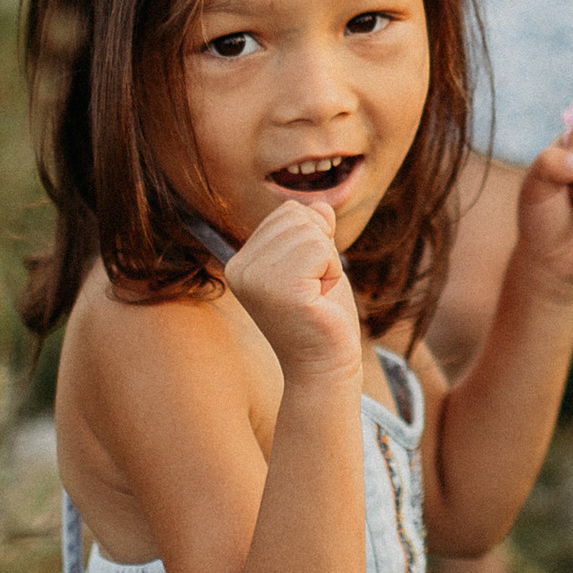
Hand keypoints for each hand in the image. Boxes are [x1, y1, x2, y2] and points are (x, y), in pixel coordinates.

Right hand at [223, 198, 362, 387]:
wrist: (325, 366)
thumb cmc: (322, 316)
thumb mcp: (314, 263)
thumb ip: (312, 231)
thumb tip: (321, 206)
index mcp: (240, 262)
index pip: (287, 213)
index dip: (313, 241)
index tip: (306, 281)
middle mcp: (239, 268)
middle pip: (298, 216)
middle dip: (321, 249)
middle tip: (314, 289)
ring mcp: (256, 279)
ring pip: (311, 232)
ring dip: (328, 263)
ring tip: (316, 296)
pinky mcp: (281, 289)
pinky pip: (322, 250)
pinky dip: (332, 272)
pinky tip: (320, 300)